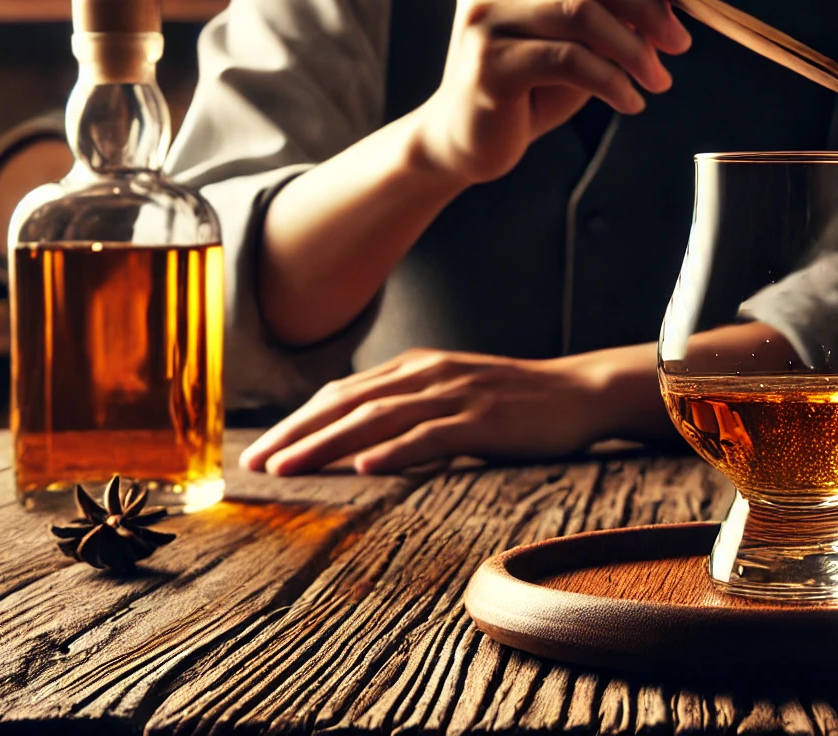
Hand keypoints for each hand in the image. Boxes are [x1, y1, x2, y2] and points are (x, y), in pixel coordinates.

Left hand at [238, 344, 670, 475]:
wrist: (580, 392)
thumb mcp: (450, 395)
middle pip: (347, 404)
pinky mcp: (485, 419)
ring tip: (292, 468)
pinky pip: (433, 436)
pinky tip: (365, 469)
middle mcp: (428, 374)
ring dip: (328, 444)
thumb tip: (354, 439)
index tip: (262, 451)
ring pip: (378, 418)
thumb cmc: (514, 403)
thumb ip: (406, 408)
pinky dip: (396, 452)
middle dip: (297, 435)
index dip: (296, 421)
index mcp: (415, 368)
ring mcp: (456, 395)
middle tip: (257, 465)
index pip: (341, 393)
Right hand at [412, 0, 693, 185]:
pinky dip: (612, 82)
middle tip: (680, 41)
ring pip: (581, 14)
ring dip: (634, 50)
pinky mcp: (488, 62)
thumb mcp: (576, 27)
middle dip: (645, 4)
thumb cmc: (532, 78)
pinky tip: (631, 102)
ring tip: (658, 79)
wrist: (470, 137)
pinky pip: (569, 61)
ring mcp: (482, 16)